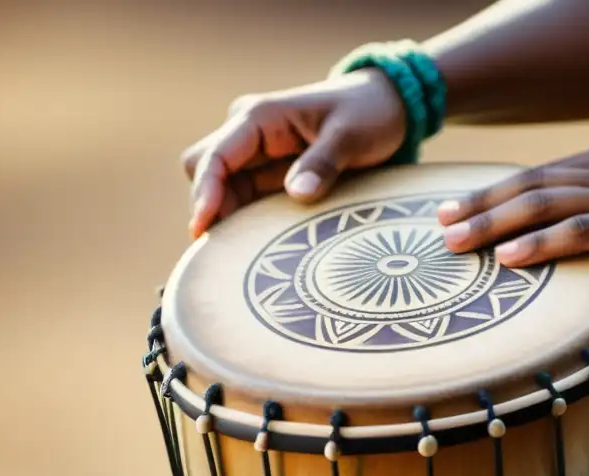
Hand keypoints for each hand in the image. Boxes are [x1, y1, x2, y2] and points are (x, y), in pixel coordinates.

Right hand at [182, 70, 405, 238]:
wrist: (385, 107)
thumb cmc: (368, 112)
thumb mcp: (352, 134)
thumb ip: (323, 162)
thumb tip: (297, 193)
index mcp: (260, 117)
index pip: (215, 156)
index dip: (205, 192)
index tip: (203, 227)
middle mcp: (248, 135)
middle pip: (204, 172)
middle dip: (208, 206)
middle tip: (222, 248)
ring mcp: (255, 157)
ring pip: (218, 190)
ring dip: (224, 218)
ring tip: (235, 255)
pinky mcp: (267, 176)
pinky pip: (241, 200)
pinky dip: (241, 221)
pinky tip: (250, 247)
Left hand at [437, 143, 588, 291]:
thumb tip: (550, 240)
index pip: (534, 176)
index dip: (489, 195)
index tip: (451, 212)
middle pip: (529, 186)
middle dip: (480, 208)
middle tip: (441, 228)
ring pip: (545, 204)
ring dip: (496, 225)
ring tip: (460, 244)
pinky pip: (580, 232)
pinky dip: (541, 243)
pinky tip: (510, 258)